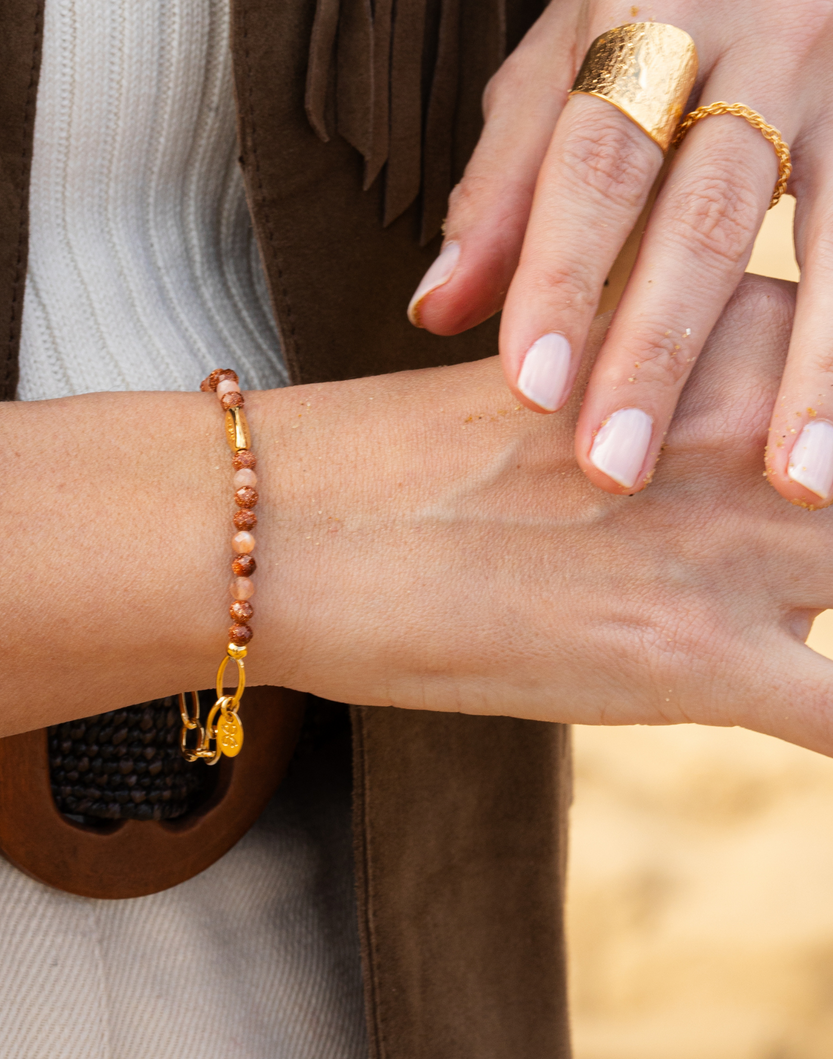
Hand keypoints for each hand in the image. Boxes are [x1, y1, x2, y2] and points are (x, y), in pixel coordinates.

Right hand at [0, 279, 830, 791]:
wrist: (287, 525)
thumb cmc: (378, 452)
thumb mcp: (535, 377)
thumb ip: (634, 385)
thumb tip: (668, 439)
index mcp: (694, 332)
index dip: (827, 416)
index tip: (798, 467)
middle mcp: (735, 423)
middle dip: (831, 495)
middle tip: (796, 525)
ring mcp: (724, 540)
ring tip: (775, 610)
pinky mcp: (689, 656)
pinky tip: (819, 733)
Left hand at [406, 0, 832, 506]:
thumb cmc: (649, 2)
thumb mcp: (560, 68)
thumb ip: (502, 189)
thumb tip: (434, 314)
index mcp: (650, 11)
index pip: (594, 167)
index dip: (561, 281)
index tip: (534, 393)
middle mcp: (765, 33)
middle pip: (705, 215)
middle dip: (660, 352)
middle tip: (616, 471)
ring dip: (816, 370)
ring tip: (795, 483)